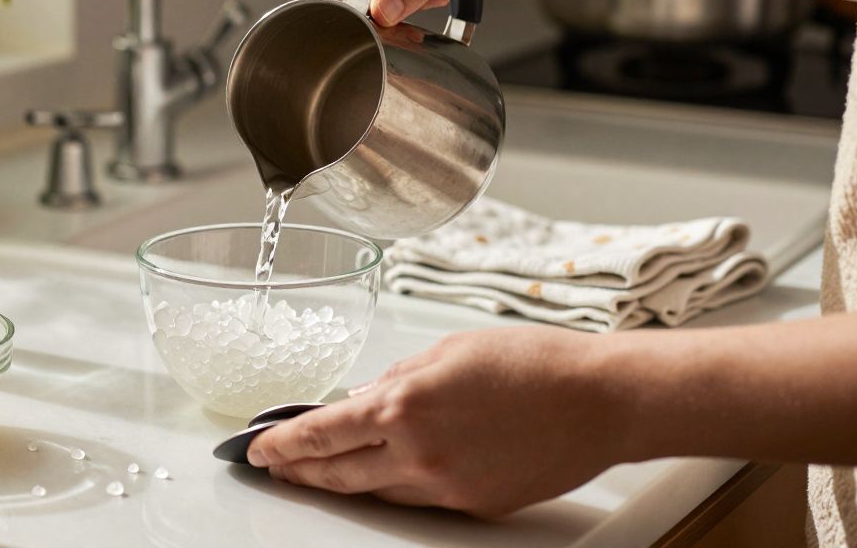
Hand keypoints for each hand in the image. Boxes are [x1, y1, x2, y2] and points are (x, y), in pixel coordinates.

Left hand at [247, 327, 628, 515]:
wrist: (598, 400)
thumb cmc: (532, 362)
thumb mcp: (449, 351)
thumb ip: (397, 378)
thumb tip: (363, 398)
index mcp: (404, 404)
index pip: (321, 432)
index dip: (282, 443)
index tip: (258, 448)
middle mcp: (417, 452)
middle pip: (337, 473)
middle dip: (299, 472)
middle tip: (274, 468)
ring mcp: (445, 486)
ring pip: (375, 492)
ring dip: (340, 483)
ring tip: (317, 475)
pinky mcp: (473, 505)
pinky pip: (417, 500)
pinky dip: (391, 487)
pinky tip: (381, 476)